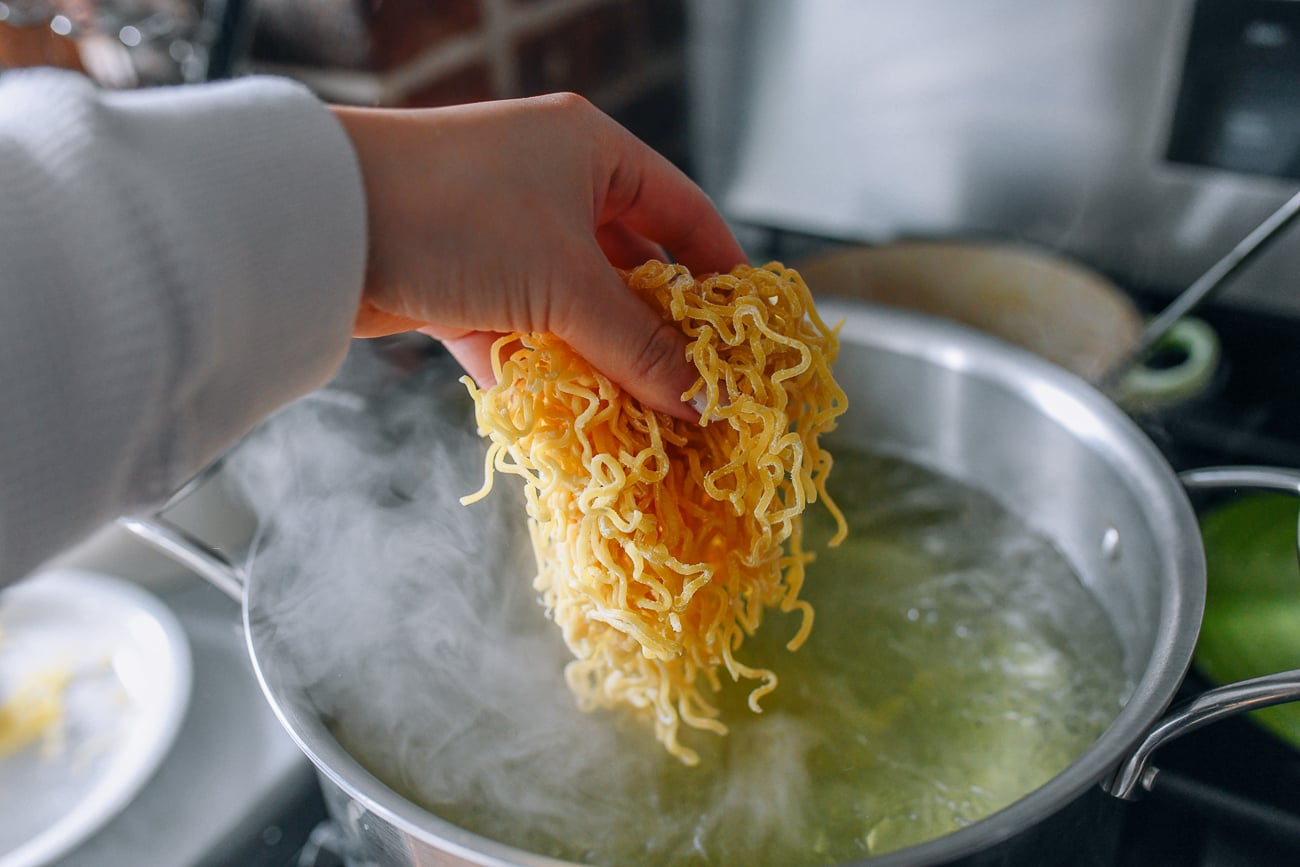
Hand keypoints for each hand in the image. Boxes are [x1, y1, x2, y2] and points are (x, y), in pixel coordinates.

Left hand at [330, 93, 746, 420]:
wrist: (318, 225)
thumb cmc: (455, 216)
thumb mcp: (564, 282)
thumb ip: (637, 345)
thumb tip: (703, 401)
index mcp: (590, 153)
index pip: (680, 210)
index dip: (719, 270)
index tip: (745, 331)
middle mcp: (551, 187)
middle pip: (628, 270)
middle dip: (658, 334)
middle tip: (697, 392)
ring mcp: (504, 238)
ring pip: (575, 311)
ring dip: (604, 364)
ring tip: (646, 421)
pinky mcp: (462, 285)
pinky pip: (524, 336)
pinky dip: (545, 375)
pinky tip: (575, 422)